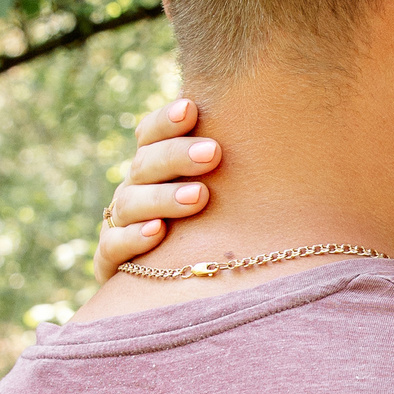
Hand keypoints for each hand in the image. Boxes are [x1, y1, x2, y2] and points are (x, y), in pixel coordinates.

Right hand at [95, 97, 220, 279]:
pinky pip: (113, 245)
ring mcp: (120, 224)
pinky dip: (133, 237)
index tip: (191, 109)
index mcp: (155, 168)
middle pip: (144, 165)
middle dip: (177, 156)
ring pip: (130, 203)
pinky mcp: (111, 261)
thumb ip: (232, 170)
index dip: (166, 121)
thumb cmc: (212, 230)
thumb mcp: (221, 195)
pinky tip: (158, 231)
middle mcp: (134, 190)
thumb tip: (282, 134)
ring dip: (163, 198)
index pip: (150, 134)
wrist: (173, 285)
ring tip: (198, 197)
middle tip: (212, 153)